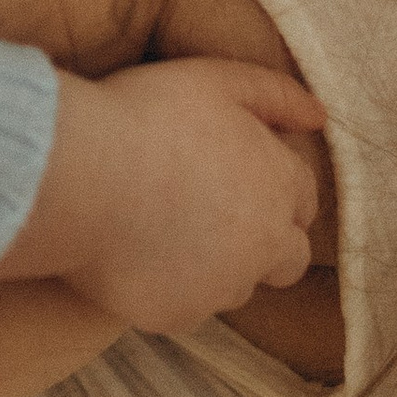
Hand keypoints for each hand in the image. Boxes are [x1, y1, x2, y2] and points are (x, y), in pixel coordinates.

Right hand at [4, 58, 326, 335]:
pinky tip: (134, 258)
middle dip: (263, 242)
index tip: (233, 180)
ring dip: (215, 268)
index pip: (303, 200)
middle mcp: (264, 243)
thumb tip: (319, 116)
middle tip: (207, 217)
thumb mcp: (214, 80)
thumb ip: (274, 94)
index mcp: (278, 185)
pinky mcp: (177, 316)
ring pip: (234, 286)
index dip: (271, 189)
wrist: (77, 176)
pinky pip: (185, 309)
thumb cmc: (142, 117)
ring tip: (162, 233)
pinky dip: (169, 289)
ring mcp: (221, 287)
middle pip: (287, 258)